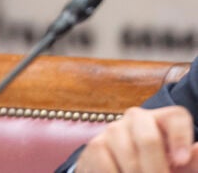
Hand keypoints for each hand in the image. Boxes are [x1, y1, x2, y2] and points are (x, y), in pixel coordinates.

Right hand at [76, 106, 197, 171]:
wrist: (124, 170)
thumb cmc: (159, 167)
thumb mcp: (180, 166)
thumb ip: (191, 161)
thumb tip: (197, 150)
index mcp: (165, 119)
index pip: (176, 117)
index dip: (180, 138)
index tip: (181, 161)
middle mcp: (138, 117)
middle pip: (149, 140)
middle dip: (156, 169)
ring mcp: (114, 129)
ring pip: (129, 158)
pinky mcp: (96, 145)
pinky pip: (107, 165)